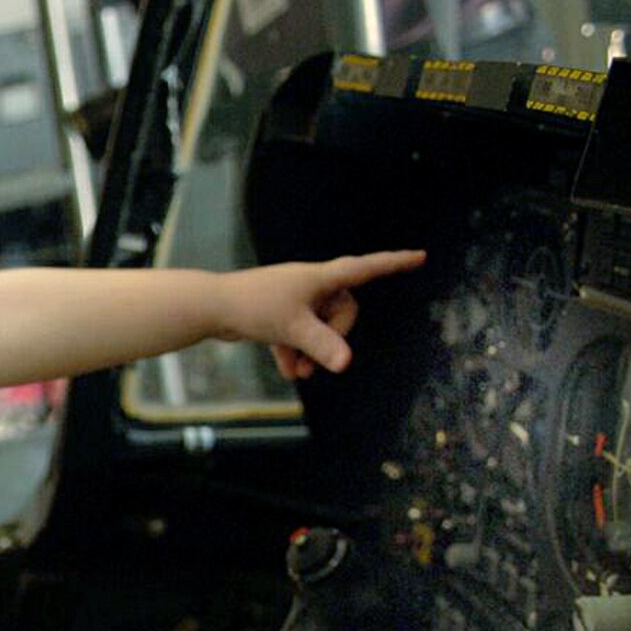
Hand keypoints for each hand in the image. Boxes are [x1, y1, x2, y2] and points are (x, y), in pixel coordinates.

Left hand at [218, 249, 424, 379]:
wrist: (210, 306)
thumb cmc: (253, 307)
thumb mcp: (293, 329)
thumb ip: (322, 346)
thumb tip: (346, 364)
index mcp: (321, 277)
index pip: (366, 268)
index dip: (394, 263)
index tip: (420, 257)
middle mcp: (310, 283)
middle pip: (343, 310)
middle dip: (332, 339)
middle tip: (313, 362)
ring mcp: (294, 297)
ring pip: (318, 325)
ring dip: (312, 350)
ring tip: (298, 373)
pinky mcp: (278, 312)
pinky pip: (298, 332)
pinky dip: (294, 350)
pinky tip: (287, 370)